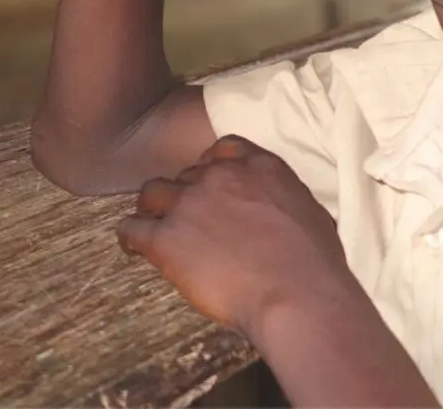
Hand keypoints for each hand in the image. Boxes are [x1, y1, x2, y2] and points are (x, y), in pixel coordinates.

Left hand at [117, 136, 356, 338]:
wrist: (295, 293)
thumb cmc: (312, 261)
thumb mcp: (307, 210)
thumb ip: (279, 197)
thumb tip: (274, 210)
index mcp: (258, 166)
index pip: (222, 149)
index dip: (212, 168)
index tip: (212, 186)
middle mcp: (220, 176)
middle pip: (187, 174)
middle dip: (188, 195)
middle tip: (192, 221)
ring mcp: (189, 204)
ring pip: (153, 192)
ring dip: (154, 208)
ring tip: (155, 226)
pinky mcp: (166, 239)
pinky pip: (131, 229)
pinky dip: (130, 237)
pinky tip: (134, 247)